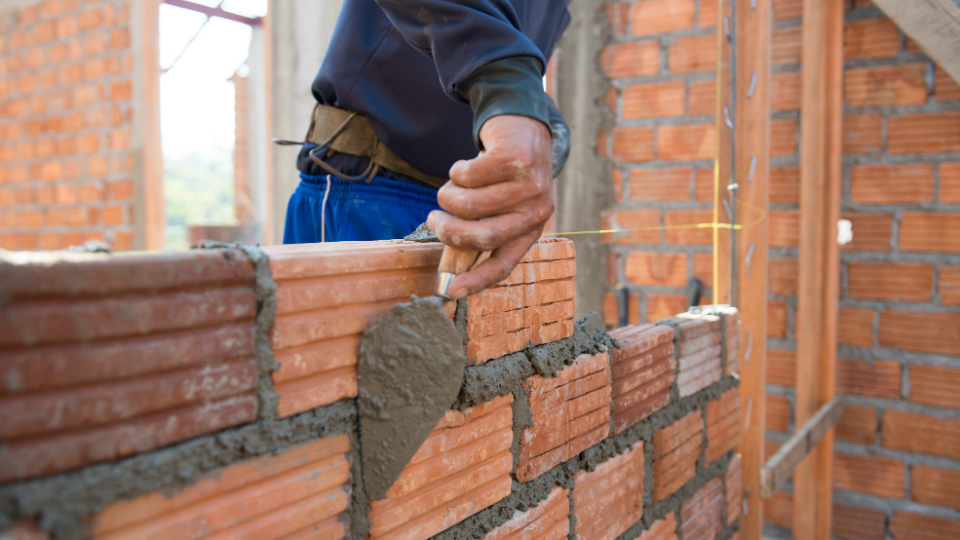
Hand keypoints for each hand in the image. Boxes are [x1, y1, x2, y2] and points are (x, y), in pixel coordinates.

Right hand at [427, 115, 554, 299]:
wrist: (524, 128)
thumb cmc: (505, 176)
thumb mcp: (502, 207)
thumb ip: (482, 231)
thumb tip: (451, 268)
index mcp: (531, 231)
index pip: (503, 264)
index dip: (476, 280)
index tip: (450, 290)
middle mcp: (535, 212)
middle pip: (482, 236)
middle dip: (448, 230)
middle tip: (434, 219)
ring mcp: (529, 185)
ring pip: (468, 204)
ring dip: (448, 195)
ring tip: (452, 186)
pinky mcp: (516, 159)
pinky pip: (468, 175)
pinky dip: (457, 171)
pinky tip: (467, 165)